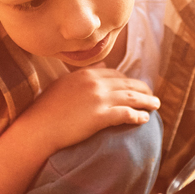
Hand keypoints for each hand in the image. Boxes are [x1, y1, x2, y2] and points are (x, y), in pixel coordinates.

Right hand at [16, 67, 159, 155]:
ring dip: (146, 101)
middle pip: (127, 84)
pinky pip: (126, 114)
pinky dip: (137, 115)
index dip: (127, 80)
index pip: (114, 74)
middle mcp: (95, 83)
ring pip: (130, 97)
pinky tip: (144, 119)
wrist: (38, 128)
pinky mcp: (100, 117)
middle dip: (142, 89)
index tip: (135, 86)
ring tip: (155, 105)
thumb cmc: (46, 109)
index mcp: (86, 74)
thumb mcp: (64, 84)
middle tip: (152, 94)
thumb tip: (101, 65)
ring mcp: (98, 99)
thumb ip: (83, 76)